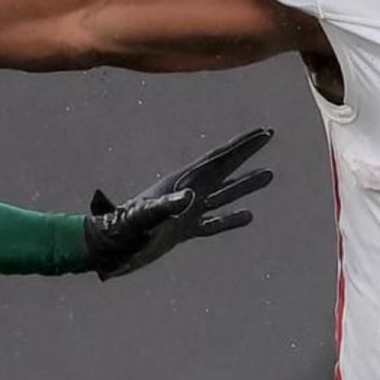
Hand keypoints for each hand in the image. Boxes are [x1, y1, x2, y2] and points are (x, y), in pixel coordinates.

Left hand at [83, 128, 274, 279]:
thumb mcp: (145, 216)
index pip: (219, 159)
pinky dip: (231, 219)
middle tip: (268, 135)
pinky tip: (248, 216)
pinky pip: (215, 223)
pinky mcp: (184, 231)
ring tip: (269, 174)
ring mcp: (187, 212)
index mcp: (182, 183)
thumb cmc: (125, 229)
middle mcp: (188, 192)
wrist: (110, 245)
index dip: (242, 146)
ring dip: (246, 185)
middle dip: (247, 153)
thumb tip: (190, 195)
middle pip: (225, 168)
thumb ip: (166, 205)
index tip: (262, 133)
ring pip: (224, 194)